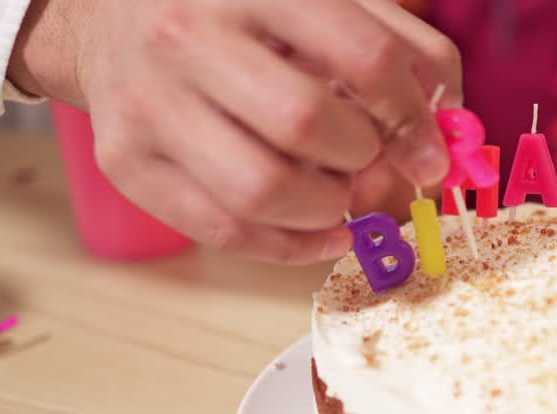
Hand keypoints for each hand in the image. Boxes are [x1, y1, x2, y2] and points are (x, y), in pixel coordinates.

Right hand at [9, 0, 461, 263]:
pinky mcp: (127, 163)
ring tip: (342, 193)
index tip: (429, 147)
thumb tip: (449, 127)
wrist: (106, 15)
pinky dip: (293, 246)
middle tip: (372, 161)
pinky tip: (322, 228)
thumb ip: (401, 47)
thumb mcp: (321, 0)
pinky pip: (226, 231)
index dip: (413, 115)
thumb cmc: (238, 13)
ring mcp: (149, 103)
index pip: (365, 56)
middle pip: (308, 124)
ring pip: (264, 190)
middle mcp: (188, 36)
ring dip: (330, 209)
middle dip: (364, 159)